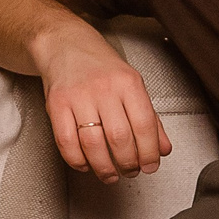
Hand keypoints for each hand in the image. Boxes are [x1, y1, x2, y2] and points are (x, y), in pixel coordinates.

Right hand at [35, 31, 170, 183]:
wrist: (65, 44)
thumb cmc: (100, 66)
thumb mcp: (131, 84)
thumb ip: (149, 118)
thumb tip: (162, 148)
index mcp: (128, 82)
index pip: (144, 125)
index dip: (149, 153)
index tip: (150, 166)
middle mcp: (103, 88)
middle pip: (120, 138)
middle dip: (128, 164)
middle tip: (130, 171)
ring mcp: (78, 96)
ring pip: (93, 144)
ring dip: (103, 167)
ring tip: (110, 174)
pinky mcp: (56, 104)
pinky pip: (66, 142)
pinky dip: (77, 160)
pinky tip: (85, 164)